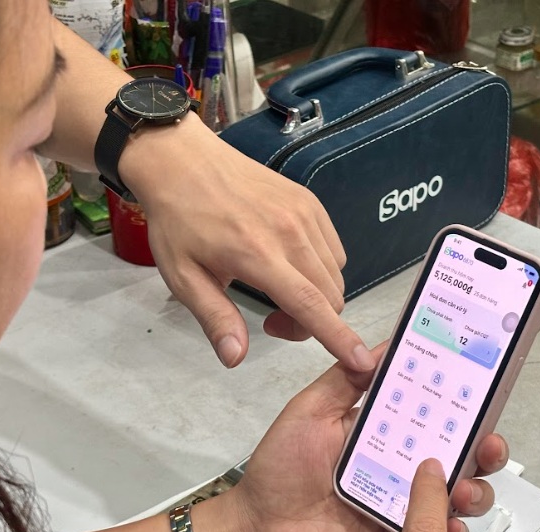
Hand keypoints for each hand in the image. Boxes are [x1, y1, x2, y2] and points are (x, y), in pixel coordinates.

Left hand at [128, 117, 374, 370]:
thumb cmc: (178, 220)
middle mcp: (290, 232)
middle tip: (271, 322)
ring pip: (336, 275)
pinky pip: (334, 250)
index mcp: (258, 254)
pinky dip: (322, 270)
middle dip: (312, 323)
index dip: (338, 337)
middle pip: (330, 296)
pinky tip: (290, 267)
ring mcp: (304, 214)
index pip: (311, 305)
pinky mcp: (309, 202)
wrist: (182, 161)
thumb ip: (215, 318)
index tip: (361, 362)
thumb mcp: (183, 277)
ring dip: (318, 298)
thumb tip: (235, 358)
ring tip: (278, 292)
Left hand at [232, 343, 510, 531]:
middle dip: (487, 452)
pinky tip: (450, 527)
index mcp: (388, 436)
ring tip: (465, 489)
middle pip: (462, 459)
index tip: (486, 395)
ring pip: (458, 500)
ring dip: (474, 492)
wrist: (258, 528)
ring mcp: (404, 509)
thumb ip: (346, 380)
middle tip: (490, 446)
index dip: (467, 408)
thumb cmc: (282, 466)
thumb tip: (386, 345)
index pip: (440, 418)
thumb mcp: (311, 411)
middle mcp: (404, 470)